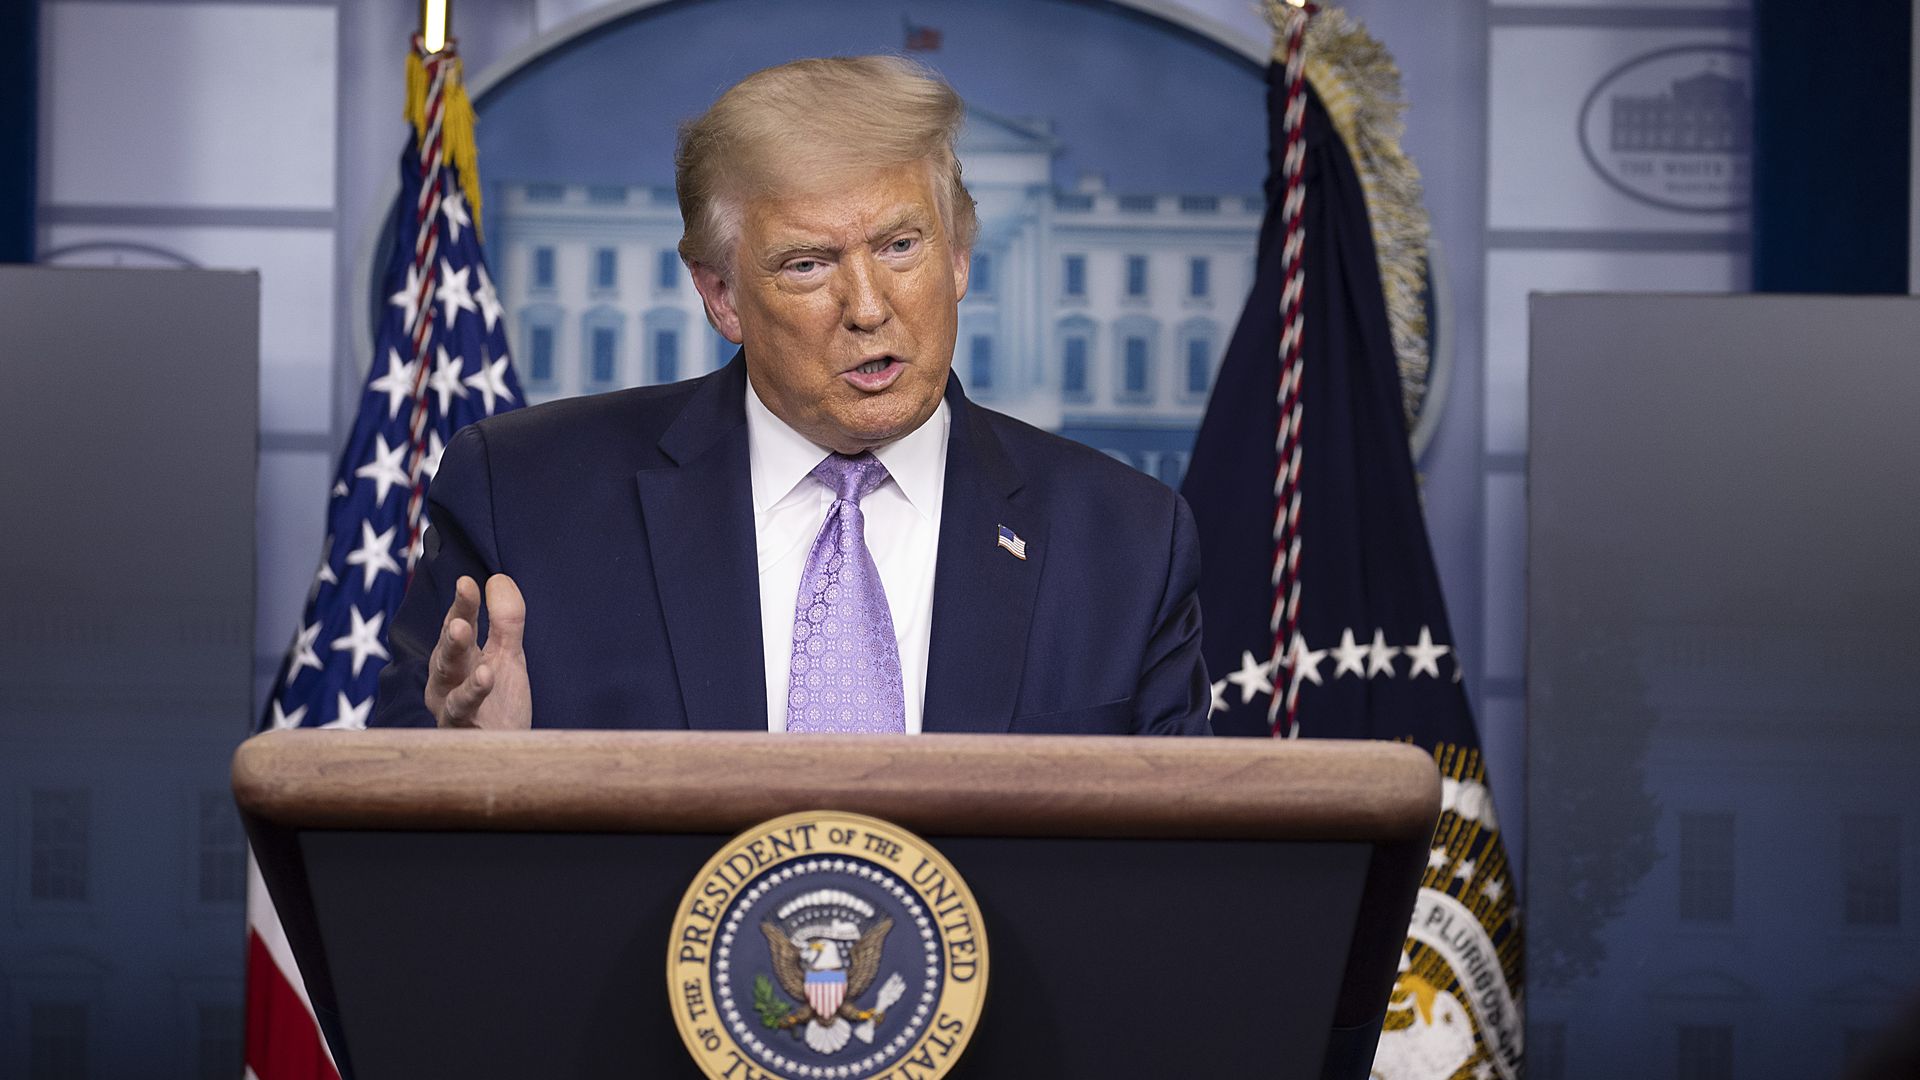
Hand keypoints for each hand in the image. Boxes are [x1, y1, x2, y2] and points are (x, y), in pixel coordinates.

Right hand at [424, 574, 531, 728]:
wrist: (506, 755)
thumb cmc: (500, 705)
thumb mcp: (508, 656)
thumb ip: (506, 620)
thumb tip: (498, 578)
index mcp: (458, 657)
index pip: (458, 623)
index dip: (463, 604)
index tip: (467, 583)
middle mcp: (446, 678)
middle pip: (448, 649)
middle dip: (453, 630)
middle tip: (459, 613)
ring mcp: (448, 704)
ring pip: (446, 677)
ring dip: (453, 652)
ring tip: (461, 630)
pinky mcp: (460, 729)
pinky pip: (461, 710)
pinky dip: (471, 693)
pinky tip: (486, 675)